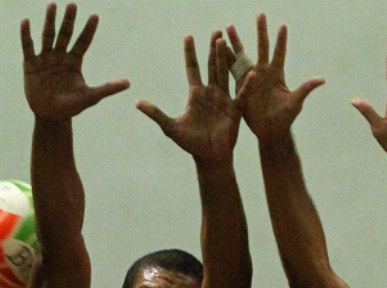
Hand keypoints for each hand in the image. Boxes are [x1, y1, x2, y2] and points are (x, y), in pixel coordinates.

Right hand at [21, 3, 128, 119]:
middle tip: (73, 5)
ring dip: (50, 21)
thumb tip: (128, 83)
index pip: (83, 41)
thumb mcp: (90, 97)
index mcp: (74, 61)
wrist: (50, 116)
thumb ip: (107, 88)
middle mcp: (60, 56)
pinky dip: (26, 35)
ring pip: (48, 36)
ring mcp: (45, 59)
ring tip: (52, 5)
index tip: (95, 16)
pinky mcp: (31, 64)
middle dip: (69, 20)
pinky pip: (28, 47)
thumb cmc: (71, 107)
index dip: (88, 29)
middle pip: (65, 34)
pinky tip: (26, 21)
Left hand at [137, 31, 252, 165]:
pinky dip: (245, 85)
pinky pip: (241, 94)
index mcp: (196, 94)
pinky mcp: (235, 109)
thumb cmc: (190, 143)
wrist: (209, 156)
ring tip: (224, 42)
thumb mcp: (170, 126)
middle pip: (211, 66)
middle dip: (212, 49)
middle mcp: (211, 92)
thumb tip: (137, 103)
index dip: (190, 53)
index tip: (188, 37)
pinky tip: (250, 73)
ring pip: (224, 74)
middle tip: (215, 32)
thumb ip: (156, 113)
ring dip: (224, 59)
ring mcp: (224, 99)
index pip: (192, 68)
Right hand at [226, 14, 323, 141]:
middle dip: (260, 31)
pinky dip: (225, 61)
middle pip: (261, 47)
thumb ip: (305, 89)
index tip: (282, 25)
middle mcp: (264, 72)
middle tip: (259, 14)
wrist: (269, 131)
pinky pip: (231, 71)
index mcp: (277, 74)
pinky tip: (218, 50)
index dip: (281, 40)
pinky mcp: (240, 87)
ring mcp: (251, 79)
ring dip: (235, 43)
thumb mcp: (295, 103)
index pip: (279, 52)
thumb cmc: (284, 118)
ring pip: (242, 56)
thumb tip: (321, 79)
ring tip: (227, 28)